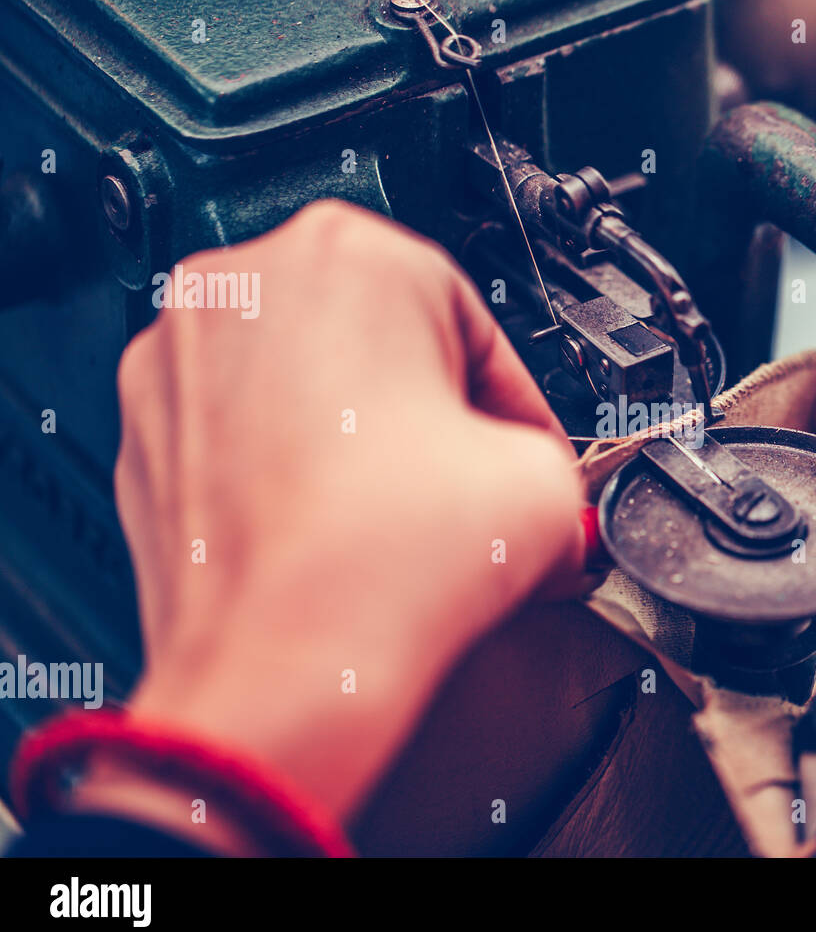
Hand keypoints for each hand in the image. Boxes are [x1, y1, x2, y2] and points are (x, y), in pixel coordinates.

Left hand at [72, 201, 583, 849]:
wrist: (278, 677)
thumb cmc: (381, 568)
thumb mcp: (545, 484)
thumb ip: (553, 453)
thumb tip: (535, 472)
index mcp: (349, 253)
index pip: (473, 322)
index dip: (515, 403)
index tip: (523, 452)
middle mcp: (246, 285)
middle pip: (384, 345)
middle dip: (435, 418)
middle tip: (470, 485)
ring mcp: (179, 360)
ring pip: (312, 385)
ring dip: (367, 442)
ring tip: (403, 519)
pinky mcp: (146, 433)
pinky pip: (251, 432)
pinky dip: (298, 472)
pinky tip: (339, 533)